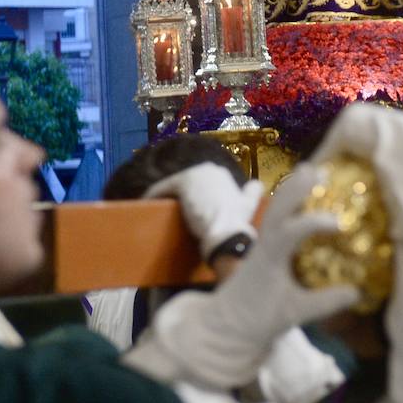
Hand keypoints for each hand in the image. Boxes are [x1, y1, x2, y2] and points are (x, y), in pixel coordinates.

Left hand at [139, 163, 359, 388]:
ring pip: (275, 208)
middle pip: (278, 208)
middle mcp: (264, 244)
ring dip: (292, 188)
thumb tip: (358, 292)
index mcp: (269, 259)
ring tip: (311, 168)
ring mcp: (261, 243)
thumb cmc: (258, 320)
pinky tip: (301, 191)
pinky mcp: (263, 246)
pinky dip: (288, 200)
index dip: (313, 223)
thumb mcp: (294, 315)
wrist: (226, 326)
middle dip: (298, 188)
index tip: (338, 223)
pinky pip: (276, 215)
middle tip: (320, 170)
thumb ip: (324, 303)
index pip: (290, 232)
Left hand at [145, 162, 262, 260]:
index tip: (185, 212)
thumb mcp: (249, 204)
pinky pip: (163, 188)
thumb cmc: (237, 222)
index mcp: (222, 174)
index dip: (191, 198)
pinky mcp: (183, 182)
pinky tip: (145, 203)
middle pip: (186, 184)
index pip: (199, 185)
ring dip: (163, 196)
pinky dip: (153, 195)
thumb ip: (252, 192)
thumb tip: (257, 184)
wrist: (228, 232)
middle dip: (177, 197)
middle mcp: (210, 169)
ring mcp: (196, 174)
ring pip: (173, 186)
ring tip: (155, 210)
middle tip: (169, 214)